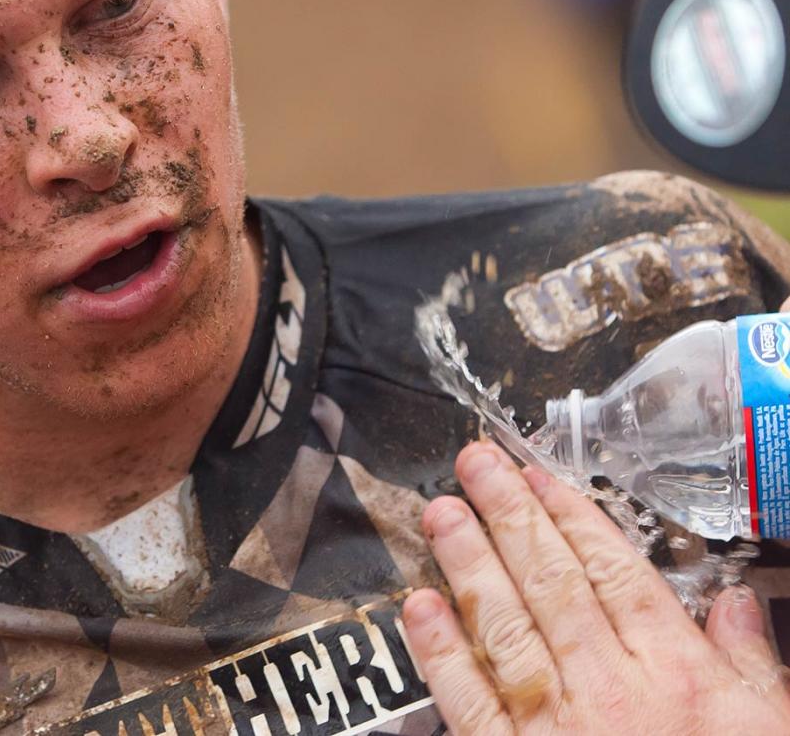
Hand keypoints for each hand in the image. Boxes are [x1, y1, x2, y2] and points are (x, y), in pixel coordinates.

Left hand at [403, 441, 789, 734]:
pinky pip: (471, 703)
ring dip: (469, 564)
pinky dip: (440, 652)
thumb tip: (734, 602)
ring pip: (505, 627)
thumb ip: (753, 666)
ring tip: (441, 512)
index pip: (614, 575)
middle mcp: (613, 691)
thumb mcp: (775, 731)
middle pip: (551, 585)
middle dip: (509, 517)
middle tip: (473, 464)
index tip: (538, 474)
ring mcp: (559, 729)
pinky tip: (418, 606)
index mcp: (679, 677)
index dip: (572, 518)